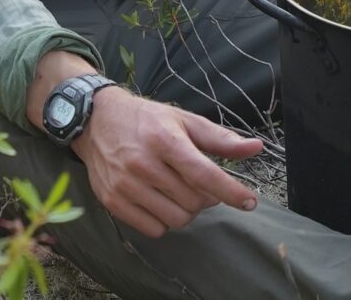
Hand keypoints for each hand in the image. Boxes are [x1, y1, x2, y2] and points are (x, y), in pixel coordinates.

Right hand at [70, 88, 262, 235]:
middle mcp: (143, 163)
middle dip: (207, 197)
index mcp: (164, 139)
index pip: (204, 174)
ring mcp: (125, 185)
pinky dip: (165, 220)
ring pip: (177, 219)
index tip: (250, 202)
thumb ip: (219, 139)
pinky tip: (160, 200)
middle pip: (194, 201)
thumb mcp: (183, 120)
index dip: (231, 191)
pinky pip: (154, 229)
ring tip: (179, 191)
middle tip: (200, 183)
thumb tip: (255, 148)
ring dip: (187, 210)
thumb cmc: (145, 120)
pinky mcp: (113, 201)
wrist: (95, 120)